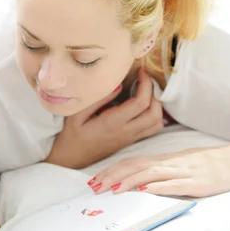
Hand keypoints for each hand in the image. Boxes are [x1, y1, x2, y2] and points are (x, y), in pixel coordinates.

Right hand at [46, 68, 163, 168]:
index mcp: (113, 122)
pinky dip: (155, 116)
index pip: (140, 102)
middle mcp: (126, 131)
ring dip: (157, 105)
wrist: (72, 158)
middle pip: (154, 112)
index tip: (141, 72)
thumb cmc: (72, 135)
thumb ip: (99, 100)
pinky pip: (152, 129)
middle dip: (154, 93)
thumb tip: (119, 86)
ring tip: (145, 93)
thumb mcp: (77, 114)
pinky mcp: (130, 141)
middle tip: (144, 81)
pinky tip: (145, 107)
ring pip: (157, 122)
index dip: (146, 84)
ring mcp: (130, 138)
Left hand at [89, 145, 229, 197]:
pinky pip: (174, 184)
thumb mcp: (177, 166)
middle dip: (111, 176)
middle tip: (94, 188)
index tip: (93, 180)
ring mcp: (181, 172)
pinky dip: (158, 186)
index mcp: (162, 160)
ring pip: (150, 173)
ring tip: (112, 189)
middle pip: (134, 166)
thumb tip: (134, 183)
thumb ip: (158, 172)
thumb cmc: (204, 165)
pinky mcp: (196, 183)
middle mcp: (168, 164)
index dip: (110, 170)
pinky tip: (144, 191)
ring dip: (129, 181)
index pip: (130, 162)